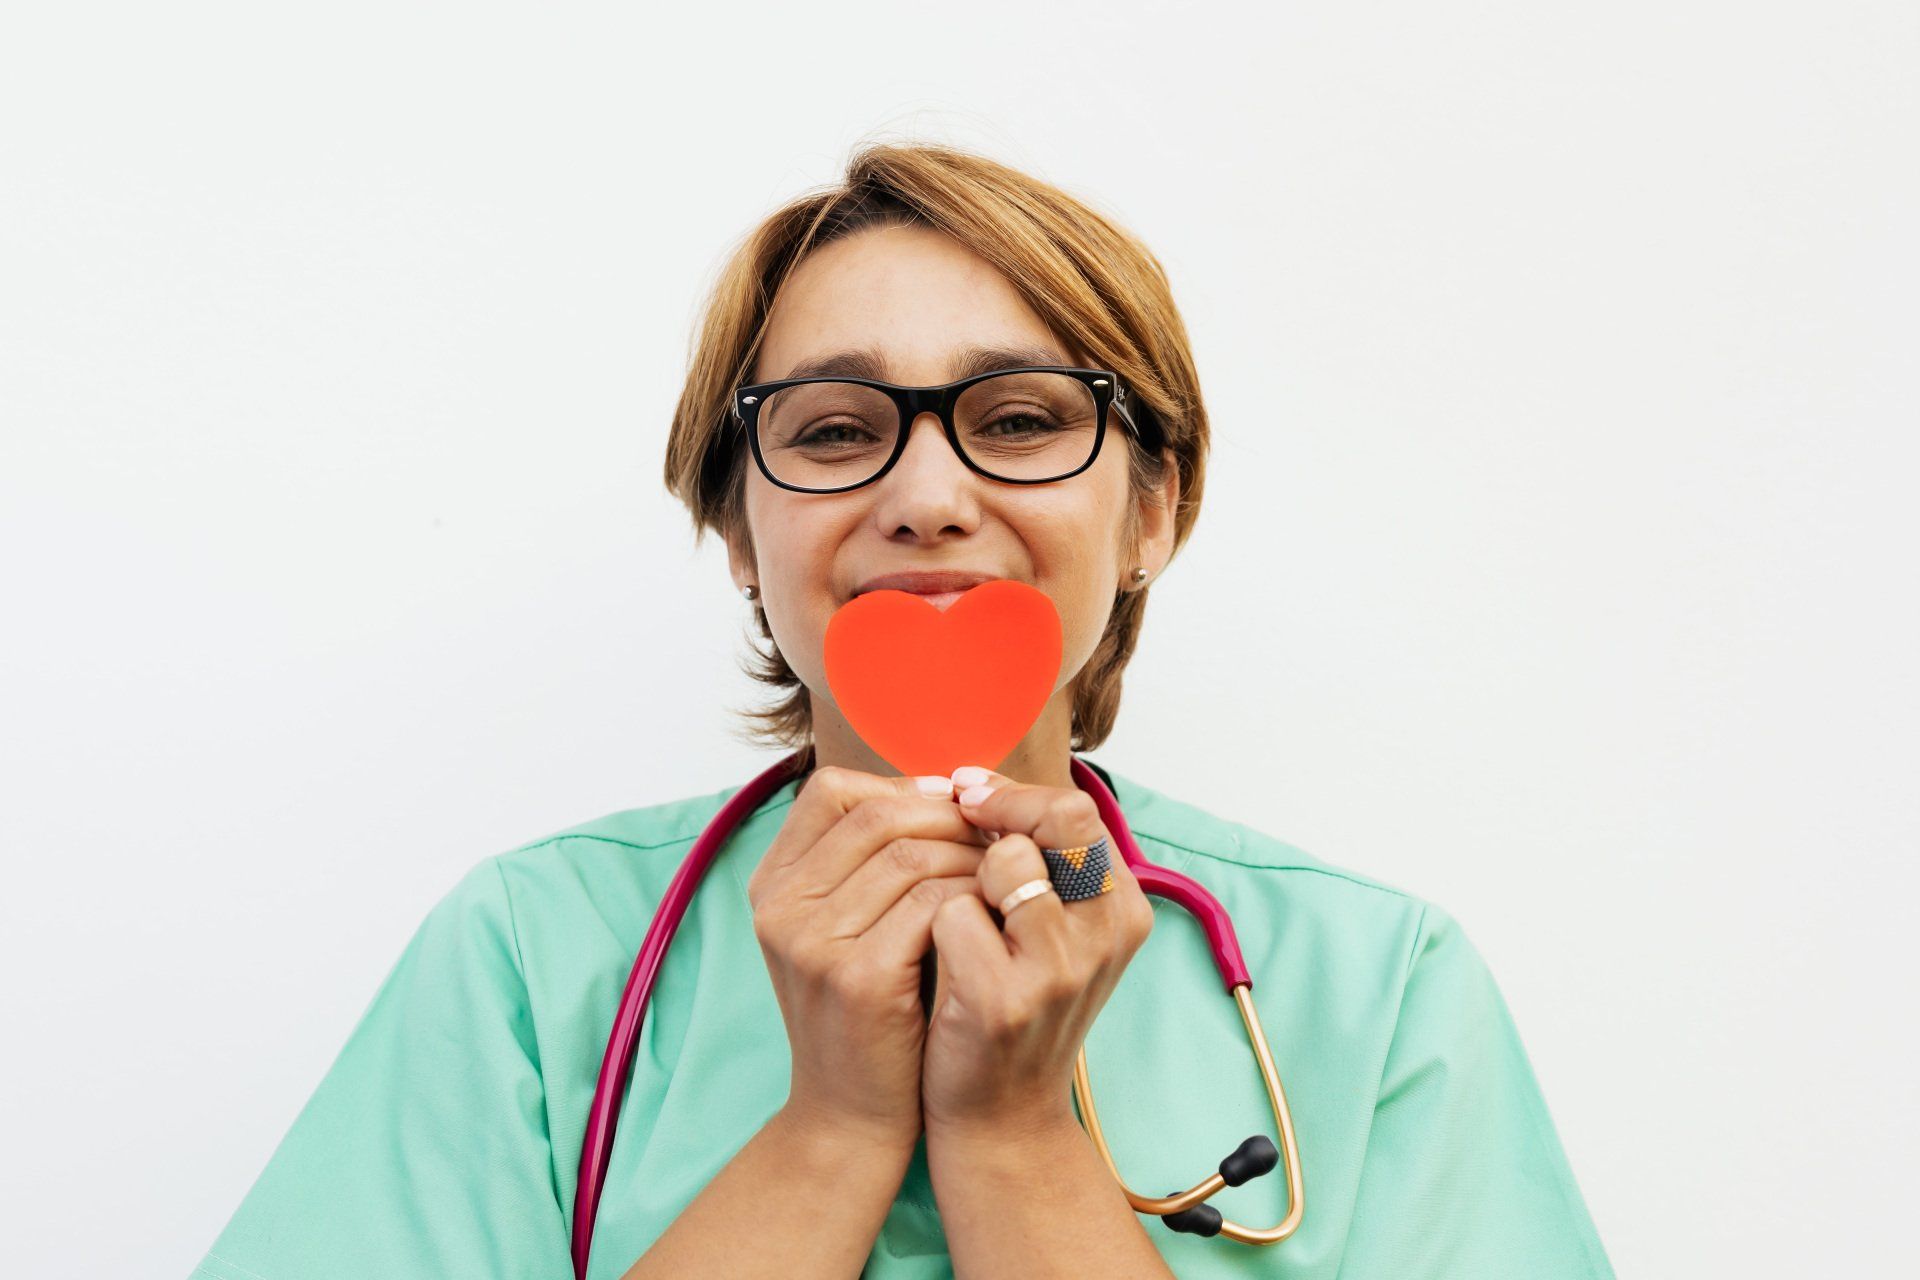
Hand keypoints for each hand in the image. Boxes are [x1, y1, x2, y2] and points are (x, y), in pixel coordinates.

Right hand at [745, 765, 993, 1147]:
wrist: (850, 1114)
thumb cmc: (869, 1010)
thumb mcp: (846, 926)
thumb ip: (872, 860)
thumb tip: (950, 786)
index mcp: (772, 883)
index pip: (831, 790)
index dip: (900, 786)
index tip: (953, 804)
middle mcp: (779, 905)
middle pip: (878, 816)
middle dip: (950, 816)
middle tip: (997, 832)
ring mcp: (811, 941)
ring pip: (912, 854)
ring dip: (971, 855)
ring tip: (1004, 871)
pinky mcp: (856, 977)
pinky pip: (932, 903)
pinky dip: (974, 897)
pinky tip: (997, 911)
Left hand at [920, 765, 1155, 1137]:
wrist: (998, 1117)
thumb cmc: (1009, 1004)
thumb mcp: (1045, 930)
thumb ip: (1033, 859)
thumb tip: (969, 779)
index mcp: (1123, 908)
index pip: (1079, 809)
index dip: (1016, 793)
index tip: (966, 794)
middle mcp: (1108, 935)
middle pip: (1058, 819)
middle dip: (996, 812)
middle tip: (952, 819)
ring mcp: (1062, 969)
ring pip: (1003, 860)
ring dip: (960, 871)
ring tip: (948, 908)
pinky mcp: (1008, 998)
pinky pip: (954, 913)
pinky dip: (931, 924)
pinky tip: (931, 957)